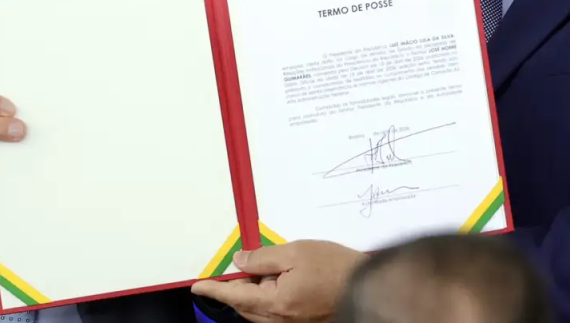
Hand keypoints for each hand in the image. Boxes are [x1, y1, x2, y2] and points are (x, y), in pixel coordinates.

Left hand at [191, 241, 366, 322]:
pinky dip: (270, 298)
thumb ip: (263, 258)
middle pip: (246, 306)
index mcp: (275, 303)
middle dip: (239, 289)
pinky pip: (275, 314)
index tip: (198, 286)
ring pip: (260, 312)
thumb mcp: (296, 252)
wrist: (371, 288)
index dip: (215, 290)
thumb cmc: (336, 268)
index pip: (235, 296)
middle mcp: (281, 320)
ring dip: (256, 293)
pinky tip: (282, 281)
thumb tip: (239, 262)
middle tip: (243, 266)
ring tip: (267, 270)